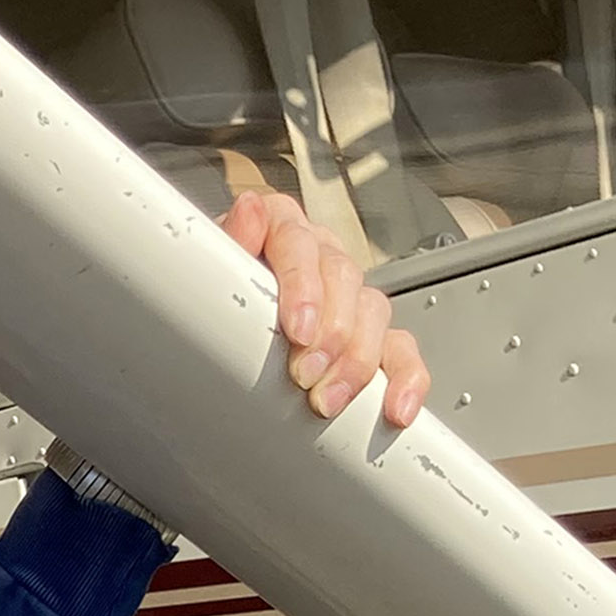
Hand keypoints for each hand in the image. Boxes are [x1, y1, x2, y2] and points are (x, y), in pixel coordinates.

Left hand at [218, 189, 429, 426]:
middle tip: (306, 372)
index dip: (303, 286)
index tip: (298, 328)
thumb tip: (248, 210)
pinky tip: (396, 406)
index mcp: (284, 228)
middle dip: (329, 333)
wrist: (214, 323)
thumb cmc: (215, 288)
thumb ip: (230, 239)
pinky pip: (401, 351)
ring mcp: (349, 294)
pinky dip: (405, 379)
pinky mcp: (370, 334)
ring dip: (356, 363)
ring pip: (374, 314)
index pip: (301, 243)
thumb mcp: (210, 264)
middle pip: (344, 279)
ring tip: (328, 398)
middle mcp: (322, 256)